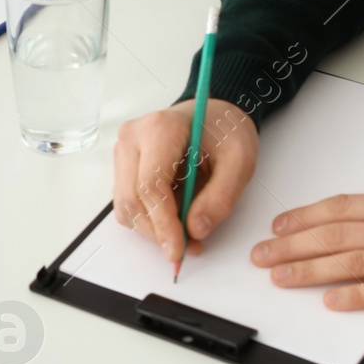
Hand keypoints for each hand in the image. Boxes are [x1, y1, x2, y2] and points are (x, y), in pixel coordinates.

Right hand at [112, 98, 259, 262]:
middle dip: (157, 232)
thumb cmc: (225, 130)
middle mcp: (132, 138)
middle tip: (186, 249)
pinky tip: (172, 220)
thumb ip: (221, 197)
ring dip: (152, 229)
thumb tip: (195, 230)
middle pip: (131, 199)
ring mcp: (123, 151)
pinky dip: (148, 220)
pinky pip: (127, 202)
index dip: (162, 223)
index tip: (178, 250)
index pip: (150, 186)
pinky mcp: (123, 165)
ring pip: (125, 206)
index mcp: (159, 129)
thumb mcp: (240, 161)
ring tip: (184, 236)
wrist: (213, 114)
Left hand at [251, 173, 363, 310]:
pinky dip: (355, 297)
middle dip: (291, 245)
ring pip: (348, 262)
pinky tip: (329, 301)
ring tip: (279, 276)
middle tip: (261, 254)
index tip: (279, 225)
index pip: (341, 208)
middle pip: (333, 235)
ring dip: (308, 270)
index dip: (304, 217)